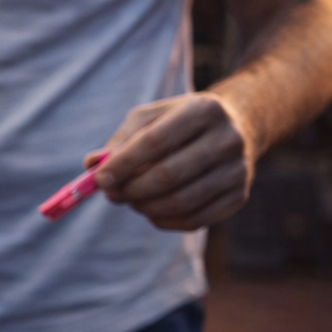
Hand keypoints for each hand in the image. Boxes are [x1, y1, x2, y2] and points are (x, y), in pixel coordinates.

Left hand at [89, 92, 257, 230]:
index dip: (123, 165)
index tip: (99, 180)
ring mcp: (237, 170)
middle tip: (111, 194)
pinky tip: (153, 210)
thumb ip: (118, 142)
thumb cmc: (177, 125)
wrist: (234, 129)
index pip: (155, 142)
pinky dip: (164, 221)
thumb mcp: (148, 120)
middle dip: (131, 190)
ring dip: (144, 207)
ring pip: (180, 202)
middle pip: (168, 175)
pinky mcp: (239, 196)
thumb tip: (92, 165)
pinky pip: (193, 221)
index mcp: (203, 110)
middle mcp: (227, 139)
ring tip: (131, 200)